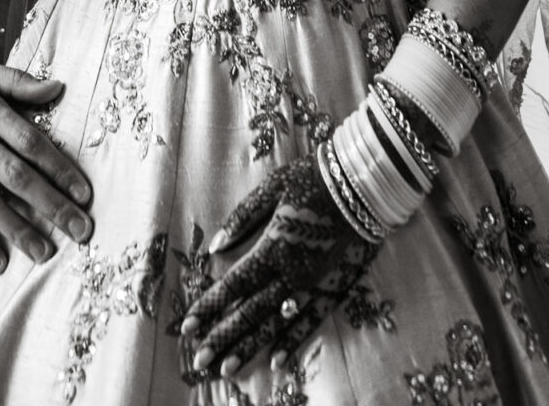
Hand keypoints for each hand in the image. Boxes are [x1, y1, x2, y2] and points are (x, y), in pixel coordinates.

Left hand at [180, 156, 377, 380]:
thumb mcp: (271, 189)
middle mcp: (291, 273)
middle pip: (250, 311)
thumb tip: (215, 246)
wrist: (361, 184)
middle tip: (198, 359)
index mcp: (273, 247)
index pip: (233, 284)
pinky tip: (276, 361)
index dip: (209, 306)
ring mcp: (314, 285)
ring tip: (226, 368)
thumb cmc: (311, 180)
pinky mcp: (333, 288)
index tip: (187, 325)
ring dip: (250, 346)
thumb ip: (242, 218)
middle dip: (222, 336)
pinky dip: (292, 342)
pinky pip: (311, 322)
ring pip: (276, 324)